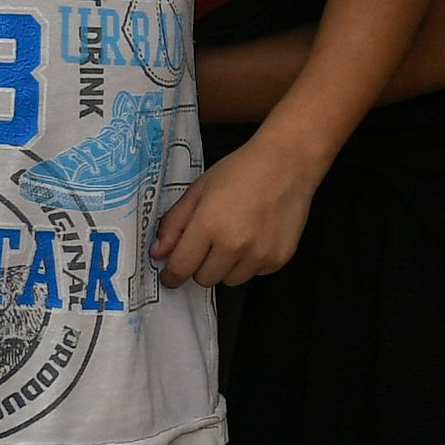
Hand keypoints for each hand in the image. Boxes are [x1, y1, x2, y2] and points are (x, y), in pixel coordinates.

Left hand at [154, 148, 317, 288]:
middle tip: (210, 243)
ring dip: (226, 266)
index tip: (171, 276)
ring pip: (230, 280)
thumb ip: (174, 223)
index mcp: (208, 225)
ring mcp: (259, 255)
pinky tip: (256, 236)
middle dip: (201, 265)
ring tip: (236, 237)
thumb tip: (158, 252)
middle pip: (204, 279)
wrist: (286, 163)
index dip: (172, 275)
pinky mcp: (279, 259)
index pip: (181, 268)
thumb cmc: (240, 171)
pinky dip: (250, 262)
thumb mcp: (198, 190)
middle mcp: (234, 245)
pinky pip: (254, 274)